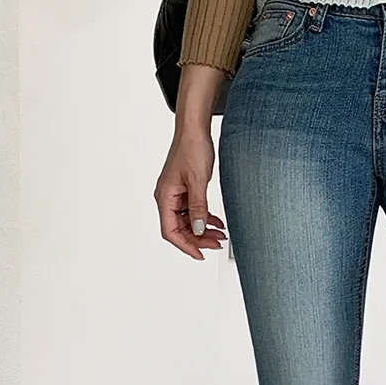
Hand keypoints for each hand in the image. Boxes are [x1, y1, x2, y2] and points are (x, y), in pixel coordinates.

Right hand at [154, 130, 226, 260]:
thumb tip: (198, 229)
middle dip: (199, 239)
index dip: (185, 245)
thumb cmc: (191, 148)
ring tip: (220, 235)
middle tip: (216, 244)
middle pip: (180, 229)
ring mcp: (176, 195)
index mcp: (165, 197)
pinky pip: (193, 211)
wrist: (195, 130)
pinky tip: (217, 223)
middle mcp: (168, 198)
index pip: (170, 231)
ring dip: (204, 230)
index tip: (200, 254)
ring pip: (189, 222)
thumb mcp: (198, 181)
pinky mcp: (186, 191)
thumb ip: (198, 207)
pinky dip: (205, 218)